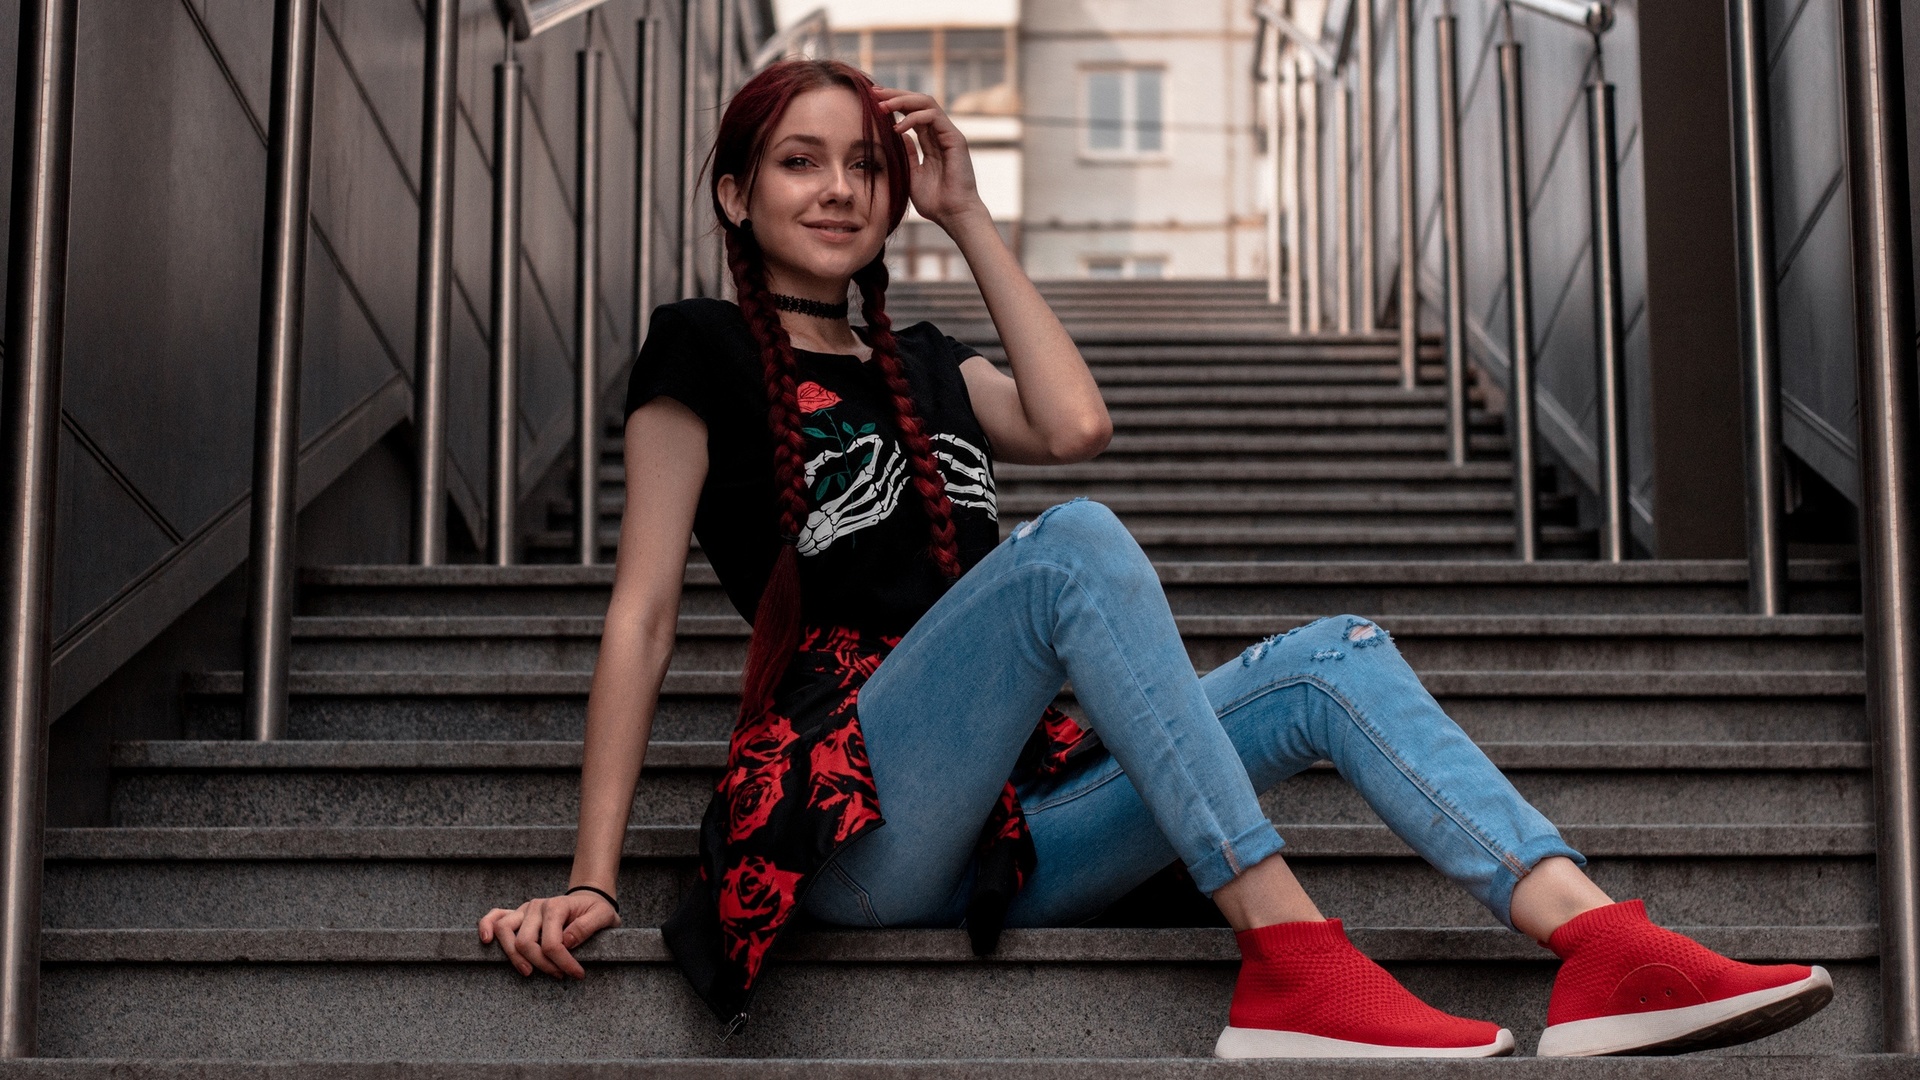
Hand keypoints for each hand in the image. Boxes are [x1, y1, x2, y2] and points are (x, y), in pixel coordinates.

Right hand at [478, 890, 620, 978]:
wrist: (589, 900)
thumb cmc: (596, 911)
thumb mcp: (604, 916)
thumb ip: (587, 927)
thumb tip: (566, 941)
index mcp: (557, 906)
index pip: (552, 942)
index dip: (563, 963)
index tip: (577, 974)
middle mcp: (537, 906)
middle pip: (525, 942)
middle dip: (542, 964)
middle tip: (559, 975)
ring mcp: (524, 910)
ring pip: (504, 932)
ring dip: (514, 957)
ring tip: (529, 972)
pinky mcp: (517, 915)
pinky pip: (495, 917)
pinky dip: (486, 927)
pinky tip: (486, 941)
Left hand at [871, 86, 987, 229]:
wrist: (954, 215)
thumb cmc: (935, 202)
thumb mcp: (912, 175)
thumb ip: (907, 154)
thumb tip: (898, 135)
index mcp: (931, 142)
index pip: (913, 113)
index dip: (894, 104)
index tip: (872, 100)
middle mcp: (941, 134)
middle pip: (919, 102)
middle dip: (895, 94)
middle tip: (874, 92)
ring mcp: (949, 134)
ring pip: (926, 103)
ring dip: (902, 101)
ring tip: (882, 107)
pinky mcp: (955, 138)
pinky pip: (933, 117)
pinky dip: (914, 118)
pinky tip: (898, 128)